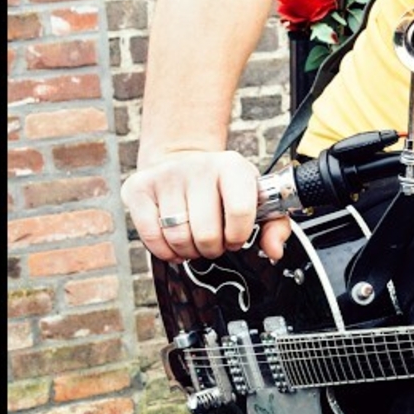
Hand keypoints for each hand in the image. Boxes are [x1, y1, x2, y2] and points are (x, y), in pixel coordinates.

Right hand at [120, 150, 289, 262]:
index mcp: (232, 167)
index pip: (240, 210)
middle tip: (213, 243)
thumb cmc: (224, 188)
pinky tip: (174, 243)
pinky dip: (164, 250)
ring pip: (177, 237)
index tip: (234, 238)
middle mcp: (198, 167)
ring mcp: (166, 176)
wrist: (184, 162)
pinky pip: (150, 235)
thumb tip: (275, 251)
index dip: (237, 235)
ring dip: (188, 251)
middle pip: (206, 232)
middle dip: (212, 249)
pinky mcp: (139, 188)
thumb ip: (275, 226)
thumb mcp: (257, 198)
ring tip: (194, 242)